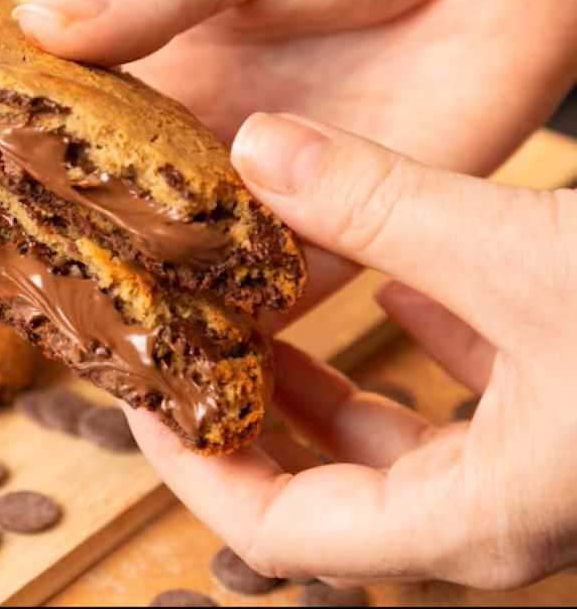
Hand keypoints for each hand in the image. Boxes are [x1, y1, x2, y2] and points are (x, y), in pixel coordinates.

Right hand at [10, 0, 576, 309]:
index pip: (61, 125)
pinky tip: (165, 360)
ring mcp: (268, 188)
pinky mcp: (342, 228)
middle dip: (36, 255)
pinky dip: (220, 330)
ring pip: (175, 266)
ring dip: (115, 306)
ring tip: (43, 342)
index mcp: (163, 60)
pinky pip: (270, 295)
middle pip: (103, 211)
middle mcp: (203, 136)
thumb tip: (29, 24)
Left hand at [123, 113, 576, 587]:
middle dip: (244, 417)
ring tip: (253, 314)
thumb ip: (383, 206)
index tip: (143, 392)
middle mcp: (495, 518)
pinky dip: (411, 345)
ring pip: (391, 447)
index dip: (189, 465)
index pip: (273, 531)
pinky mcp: (569, 419)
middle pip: (321, 493)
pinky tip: (389, 281)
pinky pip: (460, 404)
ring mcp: (536, 475)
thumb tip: (256, 147)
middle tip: (184, 345)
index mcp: (466, 520)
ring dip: (319, 382)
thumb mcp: (520, 256)